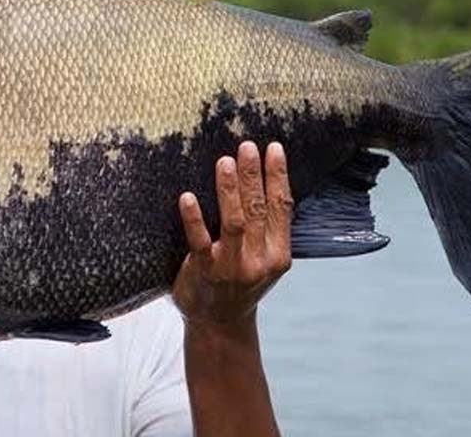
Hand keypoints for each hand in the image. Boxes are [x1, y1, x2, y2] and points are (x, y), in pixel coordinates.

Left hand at [173, 141, 292, 337]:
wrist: (219, 325)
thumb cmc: (239, 283)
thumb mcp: (264, 260)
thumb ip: (267, 229)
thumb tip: (265, 180)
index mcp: (278, 255)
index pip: (282, 207)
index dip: (278, 176)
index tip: (274, 148)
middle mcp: (259, 260)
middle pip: (259, 210)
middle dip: (254, 175)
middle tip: (247, 146)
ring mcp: (232, 267)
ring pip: (235, 222)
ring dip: (230, 190)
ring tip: (225, 161)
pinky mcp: (205, 271)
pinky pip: (199, 241)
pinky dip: (194, 218)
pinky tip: (187, 197)